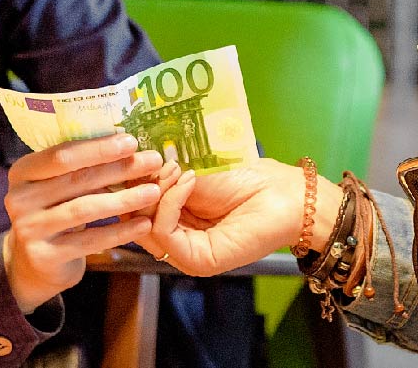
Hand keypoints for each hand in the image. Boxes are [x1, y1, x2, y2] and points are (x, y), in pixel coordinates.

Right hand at [2, 133, 163, 312]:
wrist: (34, 262)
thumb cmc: (56, 210)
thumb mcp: (59, 185)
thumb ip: (82, 166)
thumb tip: (130, 144)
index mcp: (23, 171)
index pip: (63, 155)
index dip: (98, 148)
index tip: (132, 142)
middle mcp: (19, 199)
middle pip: (77, 179)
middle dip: (119, 169)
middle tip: (153, 162)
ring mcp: (29, 229)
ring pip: (85, 209)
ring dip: (124, 199)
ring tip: (153, 192)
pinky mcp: (44, 256)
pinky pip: (89, 241)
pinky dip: (119, 231)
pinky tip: (143, 223)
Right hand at [135, 157, 341, 276]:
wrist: (285, 195)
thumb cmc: (249, 180)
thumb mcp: (197, 175)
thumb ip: (166, 181)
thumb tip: (132, 171)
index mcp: (179, 218)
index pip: (140, 208)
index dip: (135, 184)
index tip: (139, 157)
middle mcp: (180, 239)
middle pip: (137, 220)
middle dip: (141, 187)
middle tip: (155, 161)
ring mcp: (187, 253)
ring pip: (146, 227)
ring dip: (156, 192)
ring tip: (175, 169)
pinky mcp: (196, 260)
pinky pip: (165, 233)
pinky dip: (169, 203)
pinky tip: (187, 181)